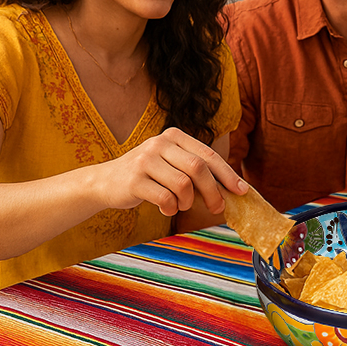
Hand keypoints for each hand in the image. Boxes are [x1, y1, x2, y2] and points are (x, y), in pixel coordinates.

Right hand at [97, 127, 246, 215]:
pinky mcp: (134, 180)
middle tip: (217, 207)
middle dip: (213, 191)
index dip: (228, 174)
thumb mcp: (171, 163)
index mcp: (174, 136)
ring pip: (183, 184)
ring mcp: (145, 160)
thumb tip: (231, 188)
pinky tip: (166, 209)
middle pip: (199, 168)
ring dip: (188, 201)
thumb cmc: (148, 175)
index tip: (241, 190)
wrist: (105, 181)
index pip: (208, 155)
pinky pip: (164, 198)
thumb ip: (196, 169)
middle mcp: (160, 143)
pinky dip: (171, 208)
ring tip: (181, 205)